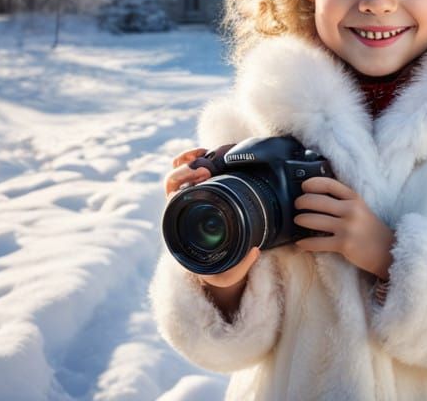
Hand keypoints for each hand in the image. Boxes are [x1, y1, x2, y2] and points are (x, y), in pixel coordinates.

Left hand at [163, 146, 257, 289]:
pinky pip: (189, 165)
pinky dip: (194, 156)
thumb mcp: (227, 273)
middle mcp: (181, 207)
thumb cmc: (217, 268)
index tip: (202, 180)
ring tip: (208, 157)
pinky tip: (206, 152)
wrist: (215, 266)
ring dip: (190, 160)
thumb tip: (255, 250)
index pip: (173, 198)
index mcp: (181, 224)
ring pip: (177, 169)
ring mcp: (189, 195)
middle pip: (171, 181)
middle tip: (208, 171)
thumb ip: (240, 266)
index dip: (182, 185)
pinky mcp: (200, 186)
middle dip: (187, 171)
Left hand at [293, 176, 394, 279]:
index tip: (304, 186)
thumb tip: (317, 196)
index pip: (330, 184)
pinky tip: (300, 243)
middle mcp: (351, 210)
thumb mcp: (361, 208)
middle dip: (302, 202)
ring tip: (297, 220)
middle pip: (318, 201)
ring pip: (315, 220)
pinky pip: (318, 242)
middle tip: (296, 204)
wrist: (387, 250)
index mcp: (355, 198)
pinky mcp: (344, 244)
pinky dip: (306, 243)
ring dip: (301, 219)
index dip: (314, 183)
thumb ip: (343, 201)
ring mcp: (347, 227)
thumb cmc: (370, 229)